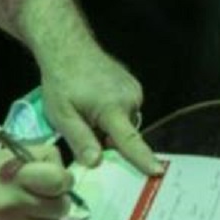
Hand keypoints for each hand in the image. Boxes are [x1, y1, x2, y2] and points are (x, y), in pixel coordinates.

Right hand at [0, 149, 70, 219]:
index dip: (62, 180)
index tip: (55, 182)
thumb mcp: (1, 157)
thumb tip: (62, 172)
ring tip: (27, 215)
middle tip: (41, 199)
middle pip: (60, 207)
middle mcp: (14, 205)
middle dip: (54, 202)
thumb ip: (34, 160)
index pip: (60, 180)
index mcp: (16, 176)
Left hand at [37, 40, 160, 173]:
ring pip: (125, 122)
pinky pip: (126, 108)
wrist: (68, 47)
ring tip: (87, 110)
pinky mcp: (132, 83)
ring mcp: (133, 89)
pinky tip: (95, 102)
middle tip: (84, 128)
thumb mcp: (62, 115)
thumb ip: (80, 140)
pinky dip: (113, 113)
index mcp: (112, 108)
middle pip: (125, 134)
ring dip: (110, 125)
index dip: (143, 159)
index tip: (157, 171)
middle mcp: (129, 98)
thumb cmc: (61, 81)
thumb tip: (96, 164)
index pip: (130, 141)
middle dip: (109, 139)